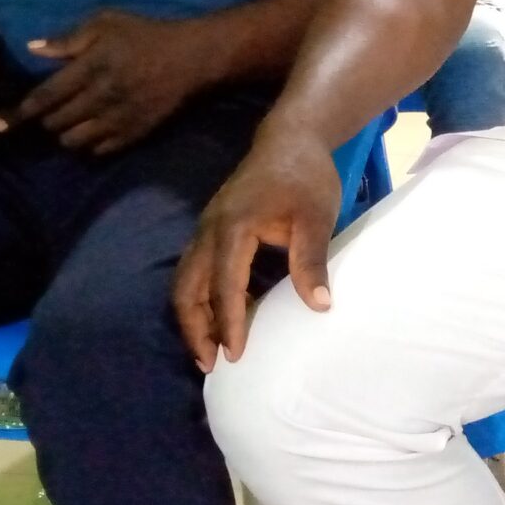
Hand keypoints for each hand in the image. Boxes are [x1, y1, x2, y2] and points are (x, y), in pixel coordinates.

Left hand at [12, 11, 205, 153]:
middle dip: (44, 121)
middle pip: (56, 123)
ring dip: (64, 135)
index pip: (45, 97)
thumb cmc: (144, 35)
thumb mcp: (106, 22)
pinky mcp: (134, 133)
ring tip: (68, 124)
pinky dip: (88, 146)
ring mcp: (118, 119)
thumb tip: (34, 48)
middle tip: (46, 113)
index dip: (19, 113)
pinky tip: (90, 133)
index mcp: (90, 68)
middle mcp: (100, 97)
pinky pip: (99, 151)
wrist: (191, 58)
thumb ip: (70, 38)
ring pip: (74, 141)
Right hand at [173, 130, 344, 369]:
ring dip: (193, 317)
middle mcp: (209, 230)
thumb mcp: (316, 217)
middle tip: (211, 364)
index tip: (235, 356)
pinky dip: (200, 299)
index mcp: (233, 227)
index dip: (229, 323)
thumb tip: (319, 306)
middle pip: (187, 288)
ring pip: (185, 281)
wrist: (290, 140)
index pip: (225, 285)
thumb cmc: (306, 177)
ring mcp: (205, 229)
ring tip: (211, 351)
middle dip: (195, 329)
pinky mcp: (211, 230)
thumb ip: (312, 260)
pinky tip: (222, 320)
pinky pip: (195, 271)